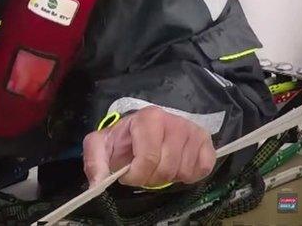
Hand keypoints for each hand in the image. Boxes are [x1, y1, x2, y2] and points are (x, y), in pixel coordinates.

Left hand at [83, 106, 215, 187]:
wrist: (142, 129)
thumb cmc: (123, 139)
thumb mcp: (102, 145)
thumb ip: (95, 161)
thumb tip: (97, 183)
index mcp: (149, 118)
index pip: (148, 158)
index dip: (137, 175)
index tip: (128, 175)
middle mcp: (175, 121)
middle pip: (166, 168)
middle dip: (151, 177)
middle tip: (143, 171)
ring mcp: (193, 131)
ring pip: (183, 171)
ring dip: (168, 177)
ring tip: (158, 165)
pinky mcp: (207, 143)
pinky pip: (202, 170)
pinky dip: (189, 175)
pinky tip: (176, 166)